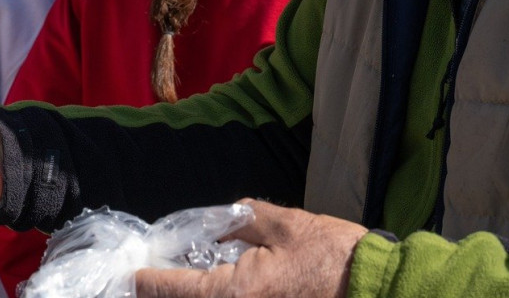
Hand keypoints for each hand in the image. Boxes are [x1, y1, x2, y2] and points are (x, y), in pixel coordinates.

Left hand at [134, 200, 365, 297]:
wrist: (376, 289)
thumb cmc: (333, 257)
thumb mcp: (283, 225)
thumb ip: (241, 219)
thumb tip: (217, 224)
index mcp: (234, 293)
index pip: (169, 291)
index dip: (144, 281)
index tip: (133, 272)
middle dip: (165, 292)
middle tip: (153, 277)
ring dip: (190, 295)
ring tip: (182, 281)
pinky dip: (213, 297)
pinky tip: (216, 284)